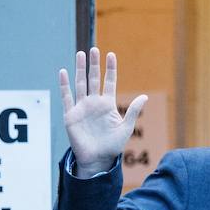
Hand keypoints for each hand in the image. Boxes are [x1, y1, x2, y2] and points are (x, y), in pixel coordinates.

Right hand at [58, 47, 147, 175]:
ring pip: (80, 84)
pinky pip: (67, 97)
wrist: (97, 159)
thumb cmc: (112, 145)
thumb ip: (133, 111)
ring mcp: (82, 108)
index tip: (111, 54)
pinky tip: (64, 72)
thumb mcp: (126, 128)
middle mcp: (94, 103)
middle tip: (94, 49)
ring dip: (80, 69)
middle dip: (94, 64)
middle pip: (93, 79)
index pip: (109, 82)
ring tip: (80, 54)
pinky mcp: (71, 115)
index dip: (110, 69)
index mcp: (108, 105)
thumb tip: (145, 97)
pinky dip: (65, 85)